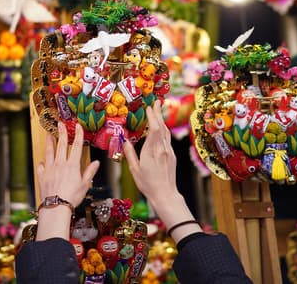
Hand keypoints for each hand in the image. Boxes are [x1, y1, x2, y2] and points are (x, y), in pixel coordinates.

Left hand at [36, 123, 99, 240]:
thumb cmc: (72, 197)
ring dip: (50, 143)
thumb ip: (89, 172)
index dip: (78, 135)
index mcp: (72, 165)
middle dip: (62, 133)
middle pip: (62, 145)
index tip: (78, 126)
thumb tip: (96, 163)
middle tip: (60, 124)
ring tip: (49, 135)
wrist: (56, 206)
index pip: (77, 146)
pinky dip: (42, 163)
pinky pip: (41, 166)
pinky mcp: (42, 176)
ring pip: (49, 152)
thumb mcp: (85, 185)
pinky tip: (42, 161)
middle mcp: (60, 164)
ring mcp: (50, 169)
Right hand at [124, 100, 200, 241]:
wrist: (165, 194)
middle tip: (156, 102)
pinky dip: (164, 130)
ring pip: (166, 132)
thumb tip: (125, 141)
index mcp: (152, 152)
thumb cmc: (148, 184)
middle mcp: (162, 149)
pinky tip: (161, 128)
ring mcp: (168, 152)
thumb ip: (130, 154)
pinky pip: (167, 139)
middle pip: (161, 127)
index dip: (152, 117)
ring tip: (159, 110)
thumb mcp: (134, 170)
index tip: (148, 107)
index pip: (153, 129)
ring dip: (162, 120)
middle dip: (158, 113)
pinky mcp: (172, 156)